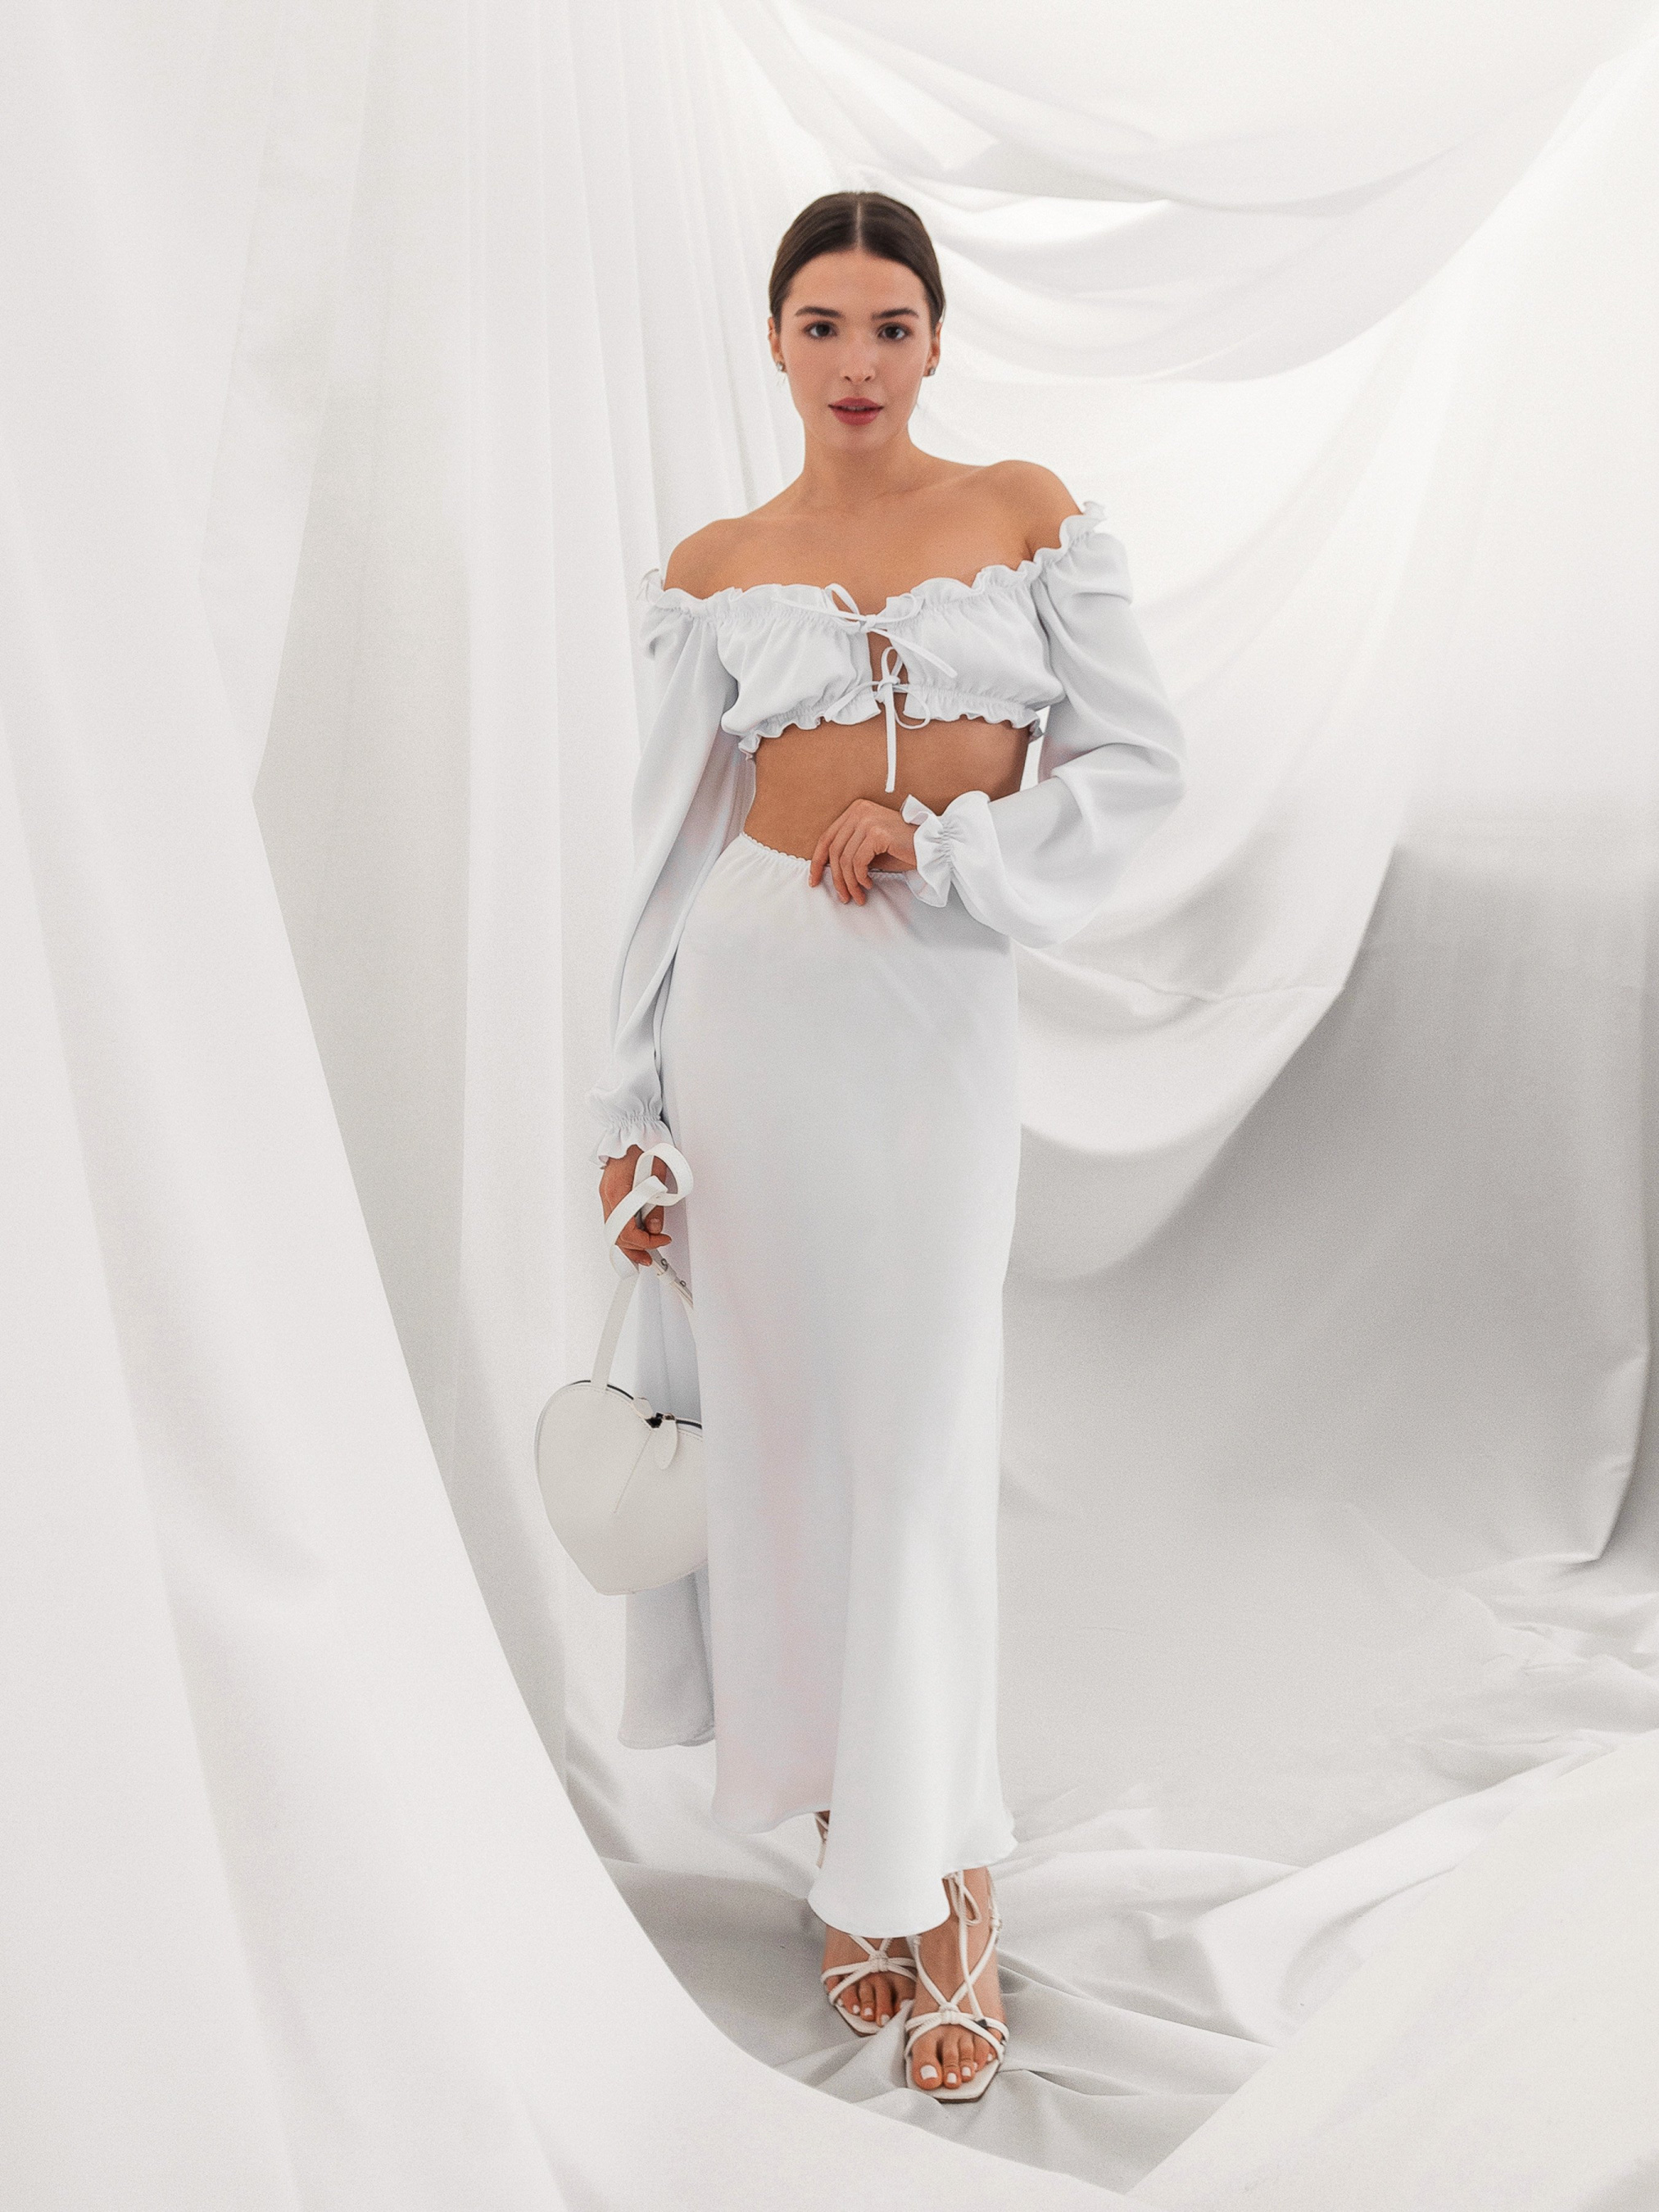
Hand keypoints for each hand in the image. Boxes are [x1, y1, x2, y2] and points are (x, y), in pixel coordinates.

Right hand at [599, 1146, 670, 1267]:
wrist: (634, 1129)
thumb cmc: (645, 1145)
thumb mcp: (659, 1176)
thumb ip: (657, 1206)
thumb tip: (655, 1228)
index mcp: (618, 1191)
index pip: (627, 1230)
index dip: (645, 1241)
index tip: (660, 1241)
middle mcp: (608, 1195)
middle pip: (615, 1234)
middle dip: (633, 1250)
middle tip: (649, 1259)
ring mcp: (606, 1193)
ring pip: (612, 1228)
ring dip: (627, 1243)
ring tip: (641, 1253)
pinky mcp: (609, 1191)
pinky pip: (613, 1217)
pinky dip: (624, 1230)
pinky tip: (634, 1236)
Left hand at [809, 799, 918, 904]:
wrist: (932, 846)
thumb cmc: (901, 848)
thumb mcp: (869, 847)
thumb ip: (849, 851)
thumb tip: (825, 870)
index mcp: (855, 810)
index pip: (827, 837)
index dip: (817, 862)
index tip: (814, 881)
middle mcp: (860, 811)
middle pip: (834, 850)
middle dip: (836, 878)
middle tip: (843, 897)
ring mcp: (868, 820)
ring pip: (845, 859)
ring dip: (849, 883)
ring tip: (857, 896)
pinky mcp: (877, 833)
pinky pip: (858, 862)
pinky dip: (860, 878)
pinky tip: (869, 884)